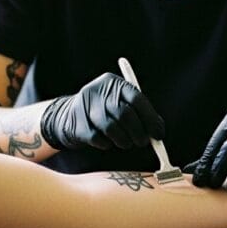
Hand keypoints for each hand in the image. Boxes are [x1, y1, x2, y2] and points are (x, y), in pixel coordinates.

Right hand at [40, 72, 163, 150]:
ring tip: (126, 143)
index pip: (137, 98)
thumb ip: (140, 115)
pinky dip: (107, 144)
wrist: (68, 116)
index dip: (150, 118)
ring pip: (111, 128)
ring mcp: (85, 106)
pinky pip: (98, 138)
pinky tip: (108, 142)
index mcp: (114, 83)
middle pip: (124, 114)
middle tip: (143, 142)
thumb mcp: (121, 105)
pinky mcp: (76, 123)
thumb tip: (158, 133)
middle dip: (138, 132)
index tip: (158, 134)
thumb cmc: (105, 112)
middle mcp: (98, 91)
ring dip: (124, 140)